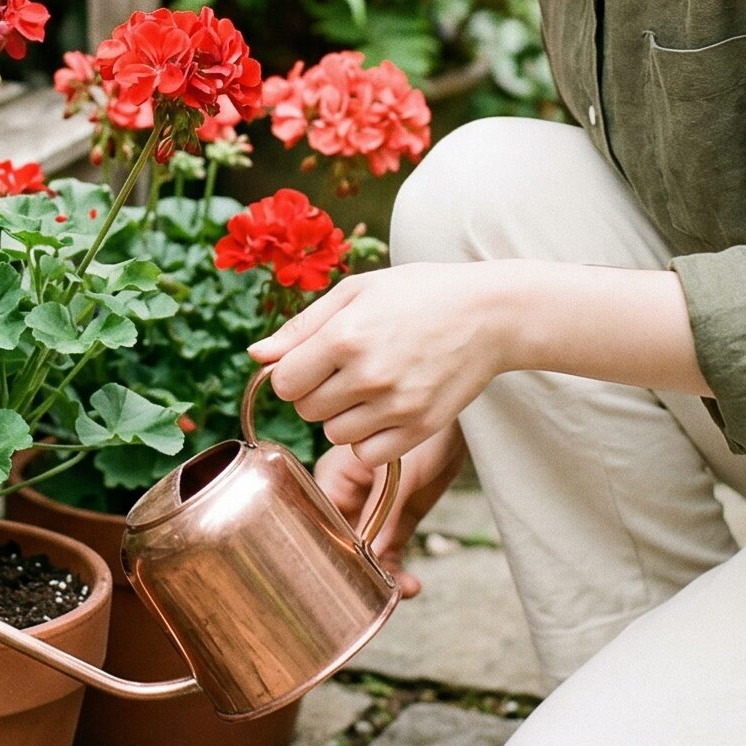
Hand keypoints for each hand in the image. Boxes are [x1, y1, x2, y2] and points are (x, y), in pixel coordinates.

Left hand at [248, 262, 518, 468]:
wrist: (489, 315)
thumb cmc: (418, 294)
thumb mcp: (356, 292)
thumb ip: (301, 327)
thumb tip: (256, 356)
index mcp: (346, 336)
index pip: (284, 383)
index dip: (292, 373)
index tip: (312, 361)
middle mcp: (368, 375)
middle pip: (306, 410)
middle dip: (316, 391)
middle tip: (346, 368)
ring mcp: (397, 407)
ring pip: (334, 434)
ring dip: (342, 416)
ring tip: (370, 385)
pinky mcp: (420, 429)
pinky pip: (368, 454)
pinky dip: (368, 439)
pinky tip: (385, 409)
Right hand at [313, 426, 463, 598]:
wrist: (458, 425)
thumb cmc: (426, 434)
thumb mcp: (403, 475)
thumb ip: (385, 515)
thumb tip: (373, 556)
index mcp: (334, 476)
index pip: (316, 519)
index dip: (322, 552)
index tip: (337, 580)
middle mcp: (346, 496)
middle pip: (336, 543)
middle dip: (352, 573)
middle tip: (372, 598)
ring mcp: (370, 509)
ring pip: (363, 554)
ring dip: (379, 577)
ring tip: (403, 589)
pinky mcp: (395, 519)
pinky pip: (387, 552)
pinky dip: (396, 570)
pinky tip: (411, 584)